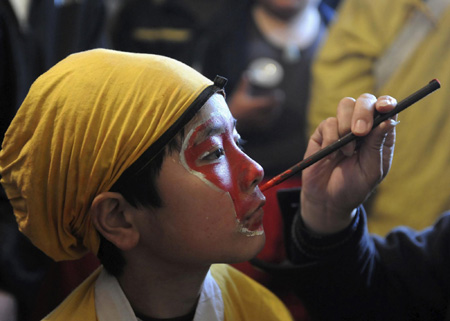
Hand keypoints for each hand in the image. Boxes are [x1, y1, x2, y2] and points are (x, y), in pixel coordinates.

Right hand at [228, 74, 284, 129]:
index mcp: (254, 105)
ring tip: (276, 107)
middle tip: (279, 99)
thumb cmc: (234, 106)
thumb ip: (244, 83)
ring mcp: (257, 122)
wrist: (227, 120)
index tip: (278, 93)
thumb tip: (247, 73)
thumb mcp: (238, 94)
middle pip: (272, 110)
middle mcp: (257, 114)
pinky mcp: (256, 127)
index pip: (270, 101)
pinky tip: (270, 116)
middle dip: (277, 104)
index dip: (276, 97)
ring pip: (271, 117)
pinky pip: (266, 123)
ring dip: (275, 111)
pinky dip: (270, 119)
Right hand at [300, 94, 397, 233]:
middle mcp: (361, 126)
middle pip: (364, 100)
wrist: (327, 199)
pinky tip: (332, 155)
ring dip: (345, 126)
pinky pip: (328, 123)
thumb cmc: (354, 186)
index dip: (386, 103)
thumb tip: (387, 120)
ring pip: (345, 105)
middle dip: (363, 112)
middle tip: (360, 132)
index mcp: (379, 134)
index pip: (385, 109)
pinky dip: (330, 138)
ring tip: (346, 151)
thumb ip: (377, 144)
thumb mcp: (372, 169)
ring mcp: (341, 127)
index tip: (385, 107)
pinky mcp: (323, 133)